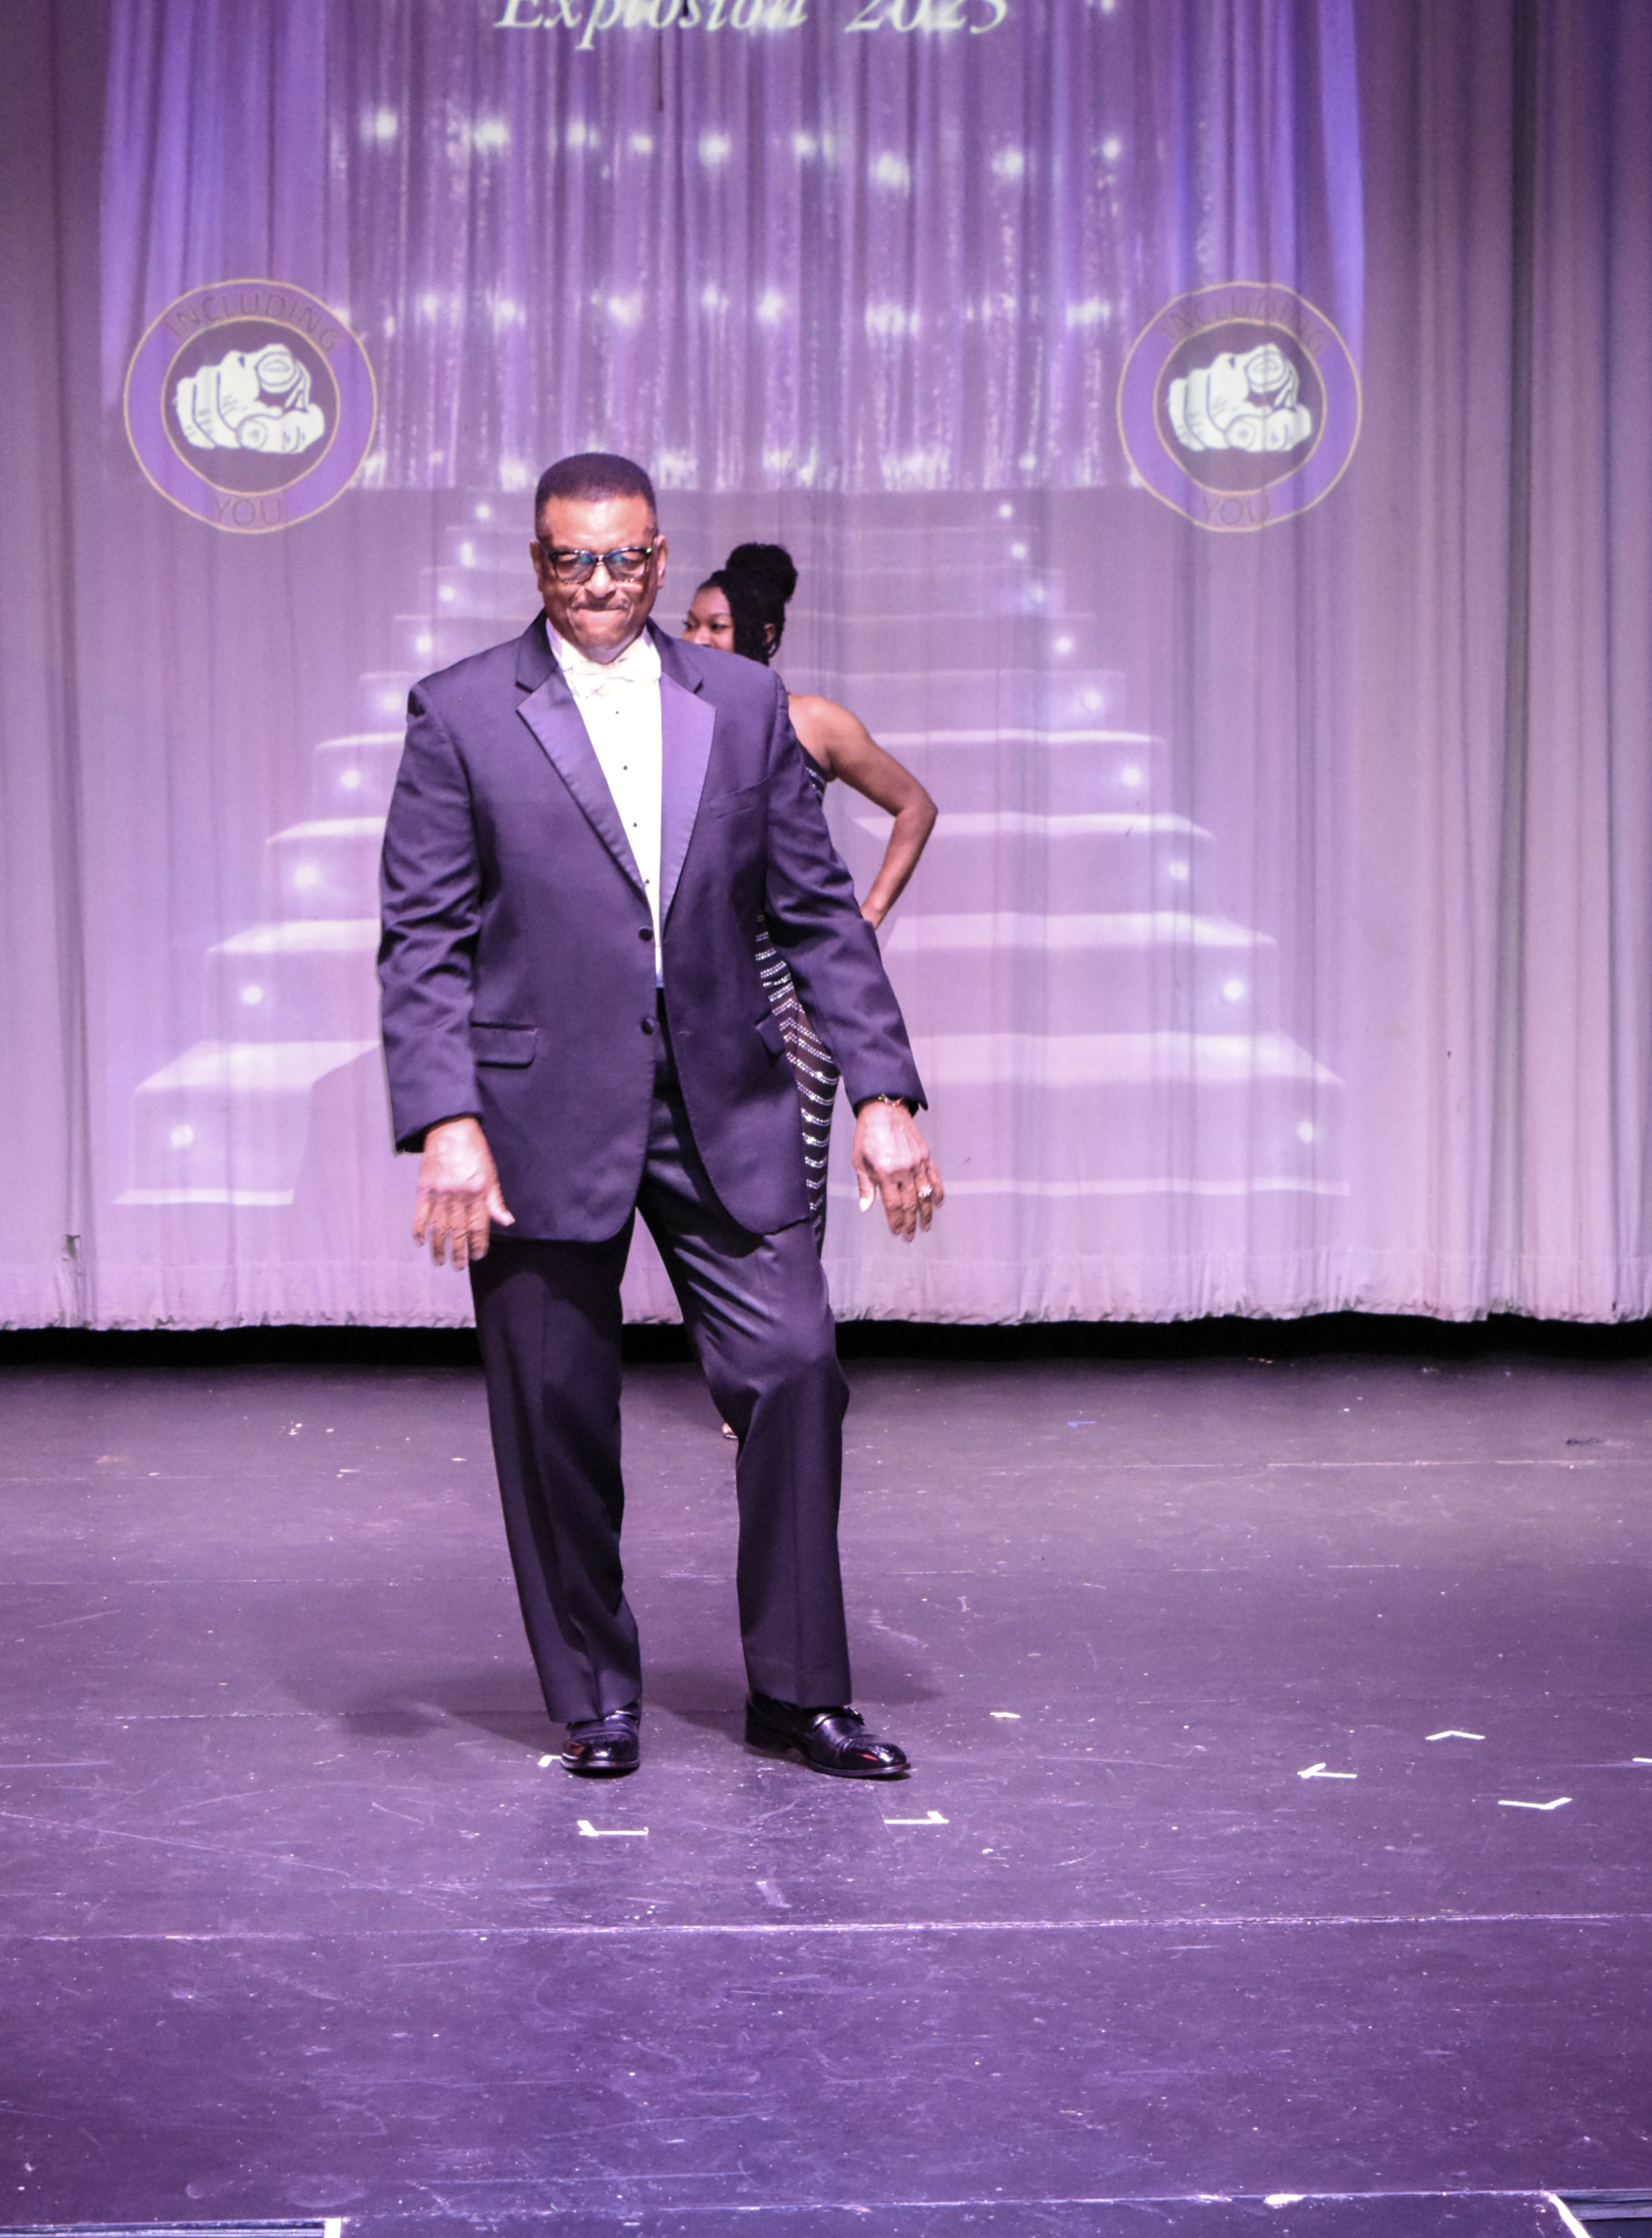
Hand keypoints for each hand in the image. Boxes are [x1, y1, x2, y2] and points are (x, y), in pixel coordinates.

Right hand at [413, 1117, 513, 1267]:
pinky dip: (419, 1230)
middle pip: (458, 1231)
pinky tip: (420, 1243)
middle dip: (459, 1252)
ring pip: (439, 1228)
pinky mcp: (423, 1189)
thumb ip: (496, 1201)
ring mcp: (439, 1193)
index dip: (479, 1244)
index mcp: (478, 1192)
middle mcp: (458, 1196)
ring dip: (439, 1247)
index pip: (479, 1226)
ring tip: (441, 1262)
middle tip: (458, 1266)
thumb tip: (506, 1222)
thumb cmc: (474, 1151)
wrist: (450, 1129)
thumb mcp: (491, 1174)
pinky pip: (420, 1215)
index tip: (477, 1256)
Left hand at [851, 1101, 942, 1241]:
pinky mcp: (926, 1155)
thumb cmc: (867, 1134)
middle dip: (911, 1222)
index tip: (897, 1232)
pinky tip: (938, 1205)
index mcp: (885, 1172)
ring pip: (925, 1194)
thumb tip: (865, 1208)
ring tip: (926, 1227)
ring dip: (926, 1213)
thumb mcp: (859, 1160)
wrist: (884, 1109)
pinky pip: (935, 1178)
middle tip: (910, 1236)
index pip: (893, 1205)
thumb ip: (865, 1186)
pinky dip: (938, 1193)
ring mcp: (917, 1163)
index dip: (896, 1221)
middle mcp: (904, 1170)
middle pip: (910, 1203)